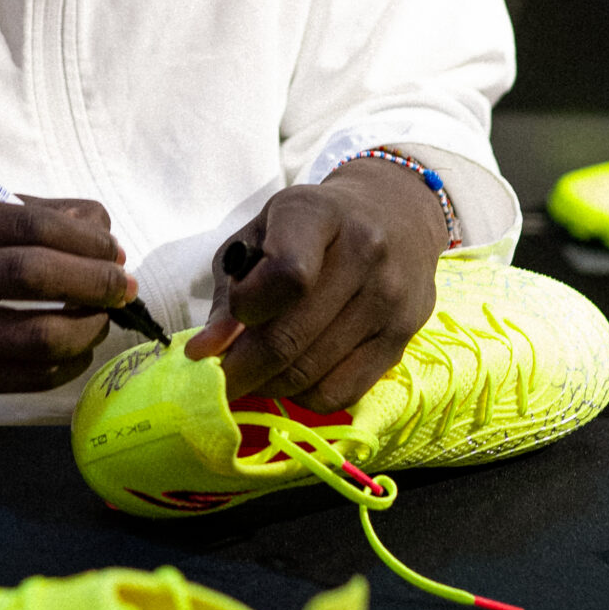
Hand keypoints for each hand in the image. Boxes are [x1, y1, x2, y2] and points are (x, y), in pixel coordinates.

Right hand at [0, 194, 135, 409]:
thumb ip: (32, 216)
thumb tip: (103, 234)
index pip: (26, 224)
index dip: (84, 240)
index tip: (113, 250)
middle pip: (28, 275)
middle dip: (92, 281)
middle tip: (122, 286)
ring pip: (32, 337)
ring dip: (86, 329)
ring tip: (101, 318)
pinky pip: (25, 377)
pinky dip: (66, 364)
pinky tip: (76, 350)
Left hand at [185, 160, 446, 410]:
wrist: (395, 212)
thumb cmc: (311, 225)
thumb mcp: (261, 234)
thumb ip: (230, 289)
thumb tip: (204, 352)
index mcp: (317, 214)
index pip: (286, 274)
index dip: (246, 307)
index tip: (234, 315)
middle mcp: (364, 253)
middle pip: (290, 338)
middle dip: (241, 370)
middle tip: (220, 380)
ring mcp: (389, 299)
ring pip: (311, 374)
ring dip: (269, 386)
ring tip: (255, 375)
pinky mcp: (404, 337)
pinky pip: (341, 393)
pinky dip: (305, 397)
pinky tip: (295, 377)